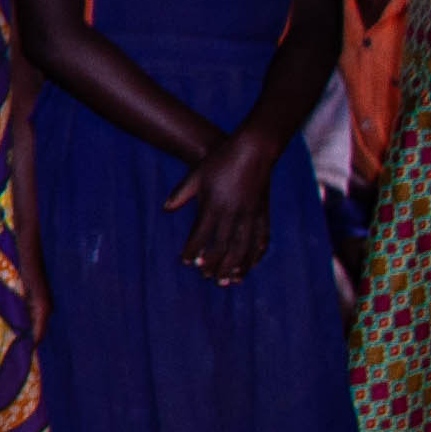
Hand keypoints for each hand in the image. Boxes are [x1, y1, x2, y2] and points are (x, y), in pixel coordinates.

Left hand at [165, 127, 282, 284]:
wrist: (254, 150)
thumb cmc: (220, 161)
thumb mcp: (196, 175)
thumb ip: (181, 194)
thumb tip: (166, 209)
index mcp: (214, 205)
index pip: (201, 235)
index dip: (194, 250)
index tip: (187, 263)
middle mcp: (233, 213)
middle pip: (223, 247)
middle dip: (214, 264)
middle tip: (207, 278)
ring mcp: (251, 214)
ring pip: (244, 248)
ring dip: (235, 266)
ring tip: (227, 281)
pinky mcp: (264, 213)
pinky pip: (261, 239)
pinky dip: (255, 255)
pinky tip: (250, 265)